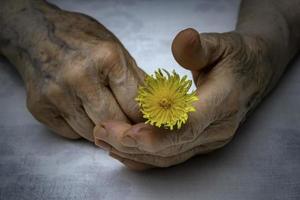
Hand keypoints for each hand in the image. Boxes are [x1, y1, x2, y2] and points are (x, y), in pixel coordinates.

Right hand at [21, 7, 144, 140]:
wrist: (36, 33)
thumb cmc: (80, 39)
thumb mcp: (115, 48)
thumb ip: (135, 78)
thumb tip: (151, 107)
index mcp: (106, 58)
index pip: (134, 104)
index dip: (143, 116)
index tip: (145, 121)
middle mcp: (80, 77)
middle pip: (113, 122)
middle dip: (125, 128)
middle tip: (129, 125)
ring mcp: (57, 94)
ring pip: (92, 133)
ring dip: (103, 129)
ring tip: (104, 114)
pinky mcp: (39, 107)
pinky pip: (71, 133)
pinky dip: (82, 127)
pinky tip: (82, 111)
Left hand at [94, 28, 273, 168]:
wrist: (253, 74)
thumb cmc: (236, 58)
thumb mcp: (222, 44)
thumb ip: (200, 46)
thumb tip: (183, 40)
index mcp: (224, 101)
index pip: (188, 125)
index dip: (158, 133)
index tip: (127, 132)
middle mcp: (217, 128)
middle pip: (172, 146)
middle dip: (133, 143)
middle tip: (102, 131)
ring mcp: (210, 140)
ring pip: (169, 157)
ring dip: (135, 153)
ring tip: (105, 140)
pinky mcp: (201, 143)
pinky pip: (171, 157)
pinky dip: (145, 156)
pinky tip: (124, 150)